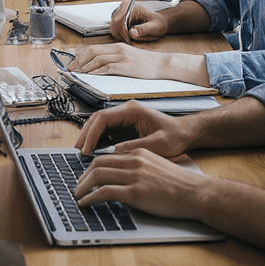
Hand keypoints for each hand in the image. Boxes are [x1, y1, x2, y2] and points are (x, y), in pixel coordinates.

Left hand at [71, 41, 168, 79]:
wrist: (162, 64)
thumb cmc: (147, 63)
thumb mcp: (128, 57)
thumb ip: (115, 58)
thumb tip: (98, 65)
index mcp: (116, 46)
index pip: (93, 47)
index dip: (80, 55)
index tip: (73, 63)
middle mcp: (118, 49)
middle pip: (92, 51)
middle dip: (78, 60)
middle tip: (71, 69)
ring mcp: (122, 56)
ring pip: (98, 58)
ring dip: (85, 66)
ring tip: (78, 72)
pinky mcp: (127, 66)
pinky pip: (109, 67)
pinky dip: (97, 70)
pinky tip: (91, 74)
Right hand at [74, 100, 191, 159]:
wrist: (186, 134)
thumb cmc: (176, 136)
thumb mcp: (158, 145)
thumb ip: (135, 147)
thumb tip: (113, 153)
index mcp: (132, 110)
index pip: (103, 118)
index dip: (91, 134)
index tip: (85, 149)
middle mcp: (125, 112)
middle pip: (97, 120)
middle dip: (86, 135)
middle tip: (77, 152)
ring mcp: (124, 119)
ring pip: (100, 126)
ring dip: (90, 139)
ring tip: (81, 154)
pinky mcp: (125, 128)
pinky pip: (107, 133)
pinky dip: (99, 143)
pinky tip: (94, 154)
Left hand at [74, 147, 205, 218]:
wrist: (196, 193)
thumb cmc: (180, 185)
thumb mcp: (157, 167)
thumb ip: (140, 167)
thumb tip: (123, 177)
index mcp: (139, 153)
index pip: (107, 155)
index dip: (92, 165)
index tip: (86, 175)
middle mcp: (134, 160)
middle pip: (98, 163)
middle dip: (83, 175)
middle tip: (78, 186)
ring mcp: (134, 176)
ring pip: (97, 175)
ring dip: (83, 186)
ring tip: (78, 195)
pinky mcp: (135, 192)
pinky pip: (104, 192)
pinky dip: (91, 197)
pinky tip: (86, 203)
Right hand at [110, 2, 167, 41]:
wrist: (158, 23)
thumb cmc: (157, 23)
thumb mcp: (154, 27)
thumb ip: (143, 29)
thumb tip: (132, 33)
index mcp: (130, 6)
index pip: (120, 20)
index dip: (123, 32)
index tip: (130, 39)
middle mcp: (122, 8)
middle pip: (114, 24)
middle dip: (122, 35)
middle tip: (132, 41)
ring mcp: (118, 14)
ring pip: (113, 29)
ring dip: (121, 36)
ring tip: (132, 38)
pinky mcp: (117, 20)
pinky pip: (114, 31)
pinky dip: (121, 36)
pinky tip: (129, 37)